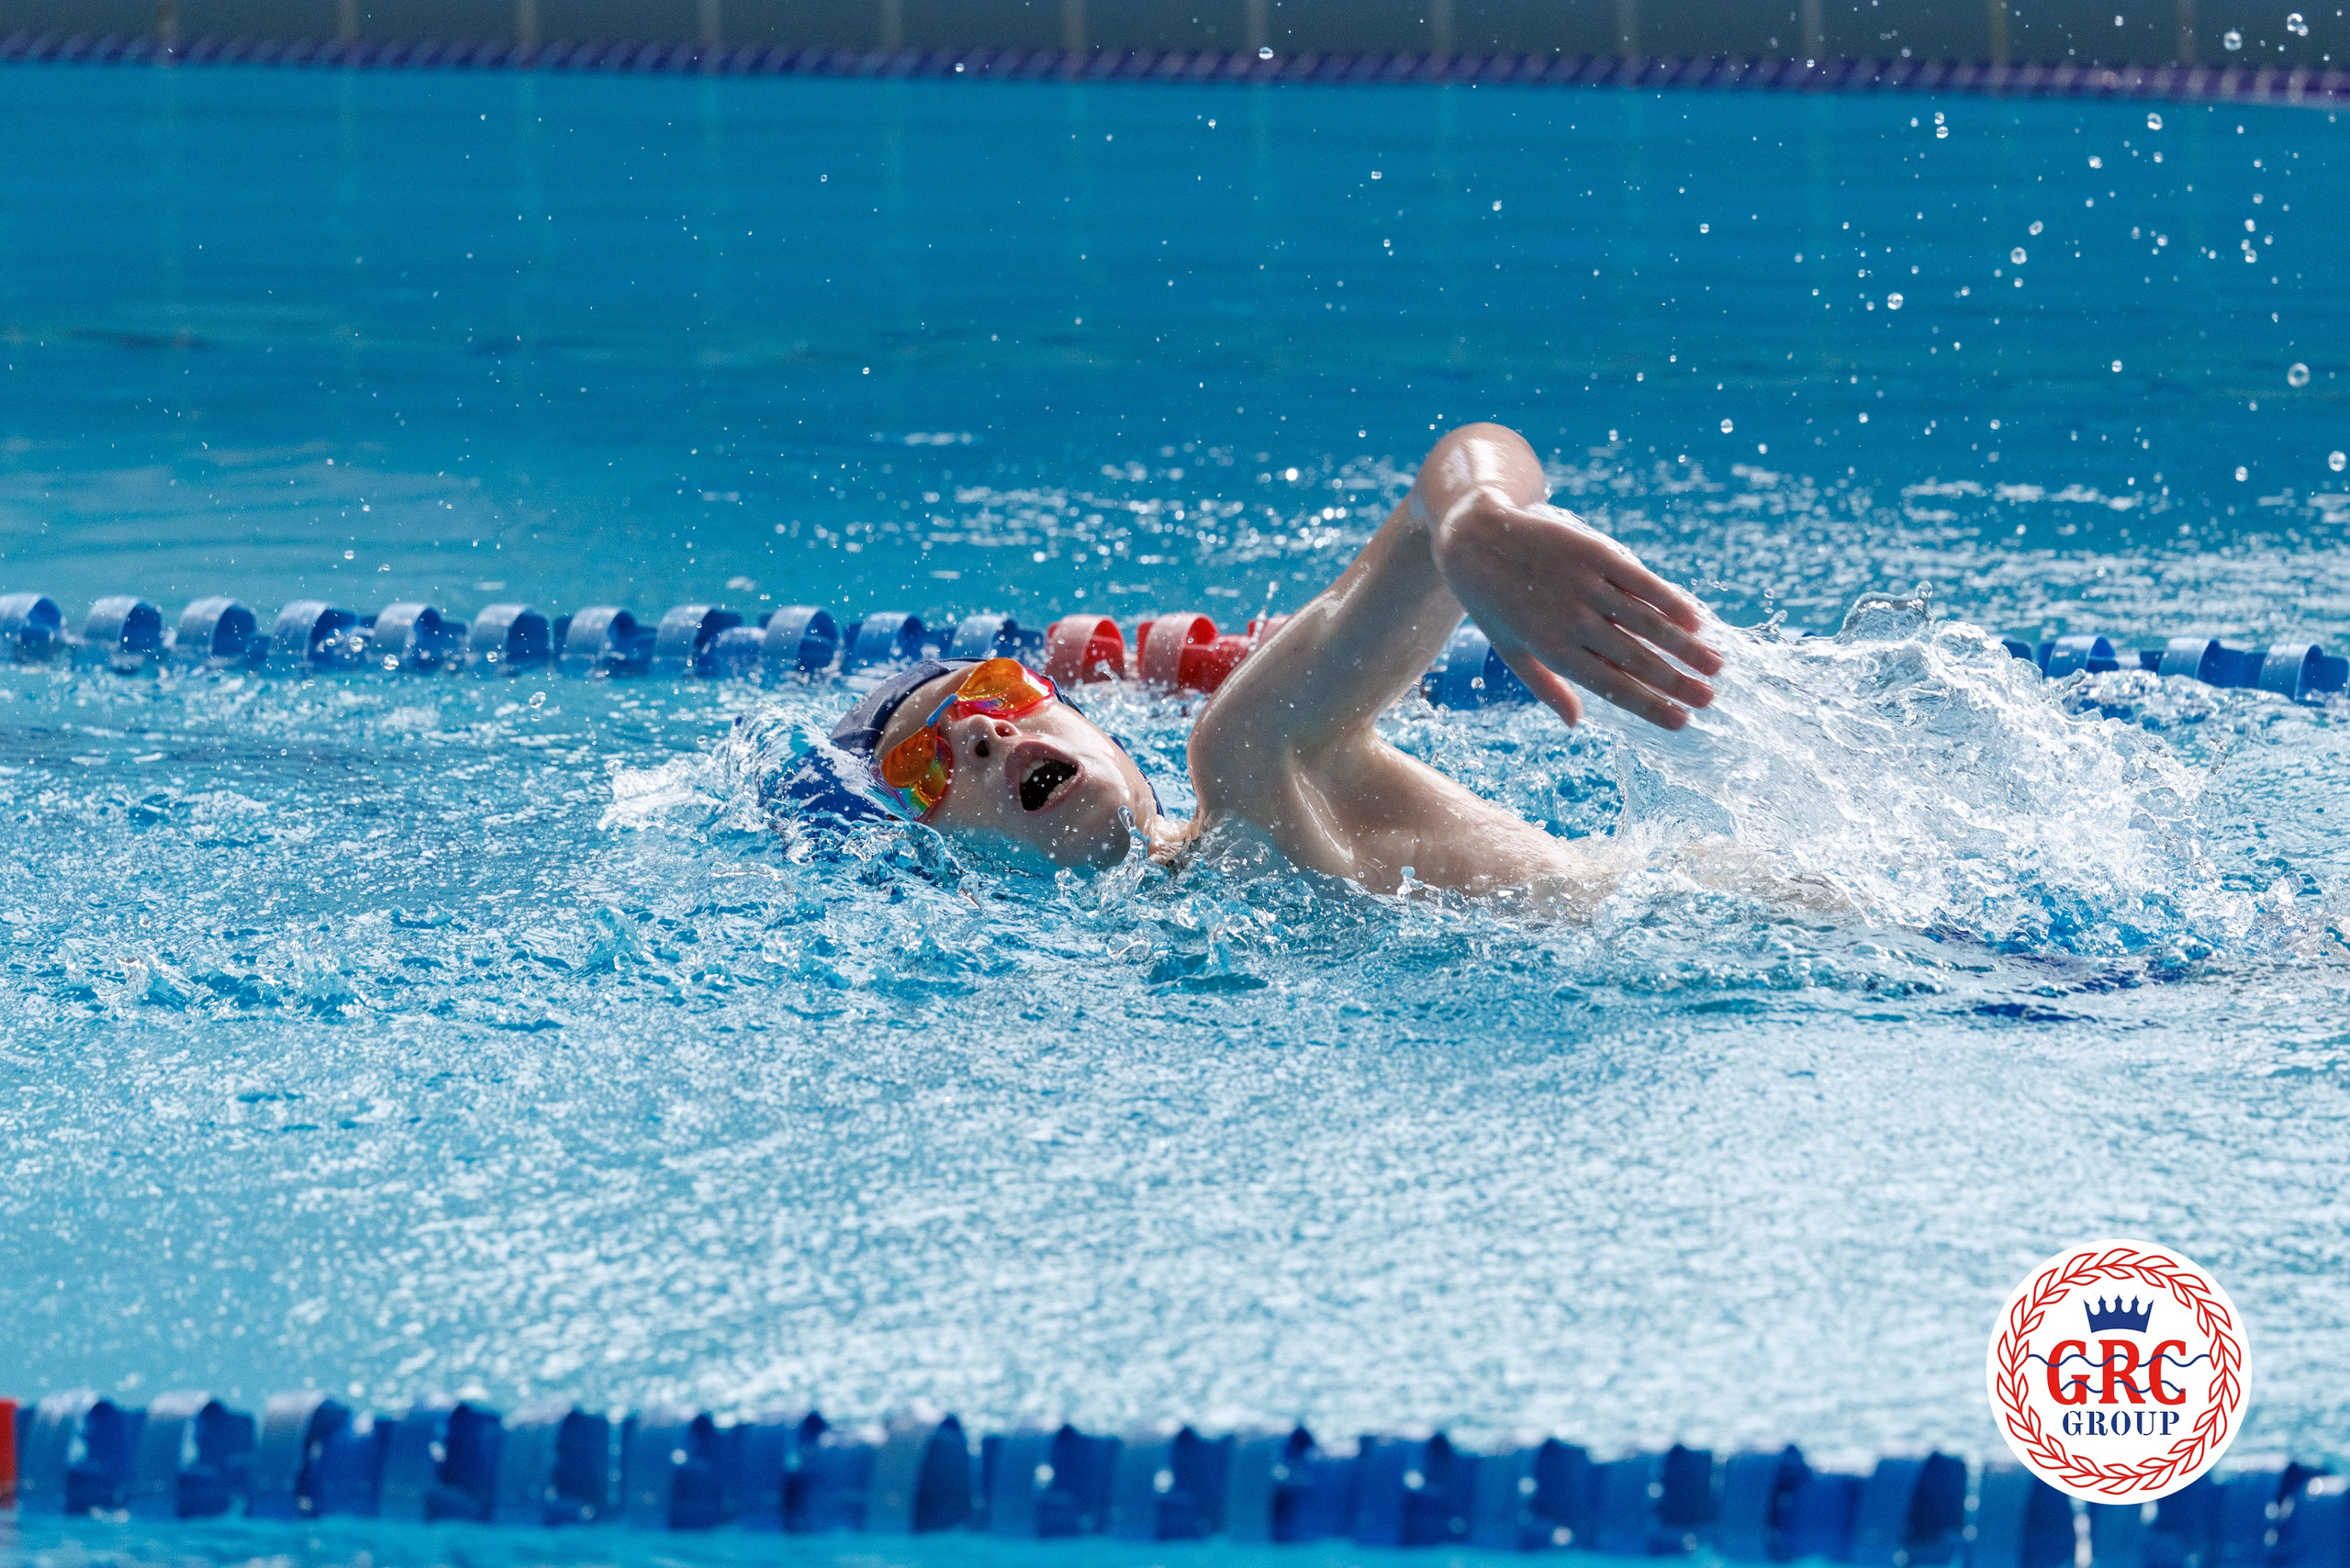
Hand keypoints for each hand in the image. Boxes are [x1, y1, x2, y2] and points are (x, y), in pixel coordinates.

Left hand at [1428, 492, 1721, 729]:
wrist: (1476, 541)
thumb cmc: (1494, 604)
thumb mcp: (1512, 652)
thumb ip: (1547, 689)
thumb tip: (1576, 724)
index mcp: (1553, 651)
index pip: (1613, 686)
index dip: (1650, 706)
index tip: (1682, 723)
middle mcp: (1572, 621)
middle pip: (1636, 658)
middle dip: (1677, 682)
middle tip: (1709, 699)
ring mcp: (1586, 585)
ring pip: (1646, 621)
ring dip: (1684, 645)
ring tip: (1715, 665)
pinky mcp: (1594, 553)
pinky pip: (1640, 581)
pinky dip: (1670, 601)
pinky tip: (1695, 620)